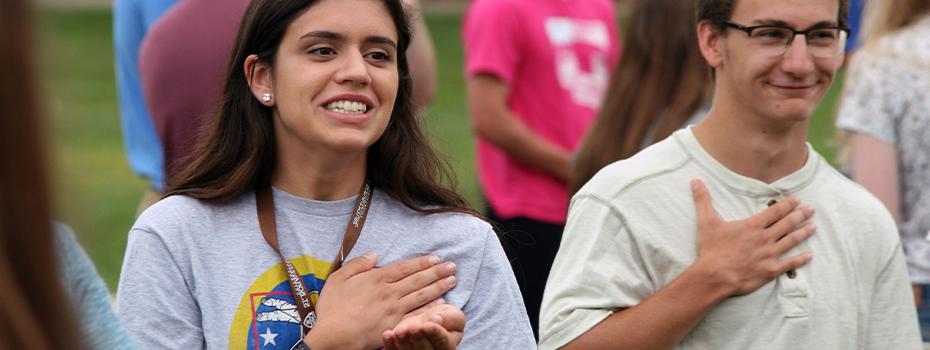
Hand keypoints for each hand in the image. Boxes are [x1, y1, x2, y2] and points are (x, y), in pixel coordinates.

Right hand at [305, 252, 457, 348]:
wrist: (333, 336)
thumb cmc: (332, 308)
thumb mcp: (338, 279)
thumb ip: (357, 264)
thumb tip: (374, 254)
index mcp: (376, 278)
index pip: (404, 267)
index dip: (421, 262)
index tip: (435, 258)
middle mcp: (389, 292)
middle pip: (418, 279)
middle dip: (437, 272)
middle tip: (452, 266)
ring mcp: (394, 310)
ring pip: (421, 295)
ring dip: (439, 287)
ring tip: (453, 280)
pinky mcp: (395, 325)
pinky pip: (417, 315)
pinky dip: (430, 308)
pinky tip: (441, 304)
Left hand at [382, 304, 465, 349]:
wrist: (427, 319)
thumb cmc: (443, 317)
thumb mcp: (452, 314)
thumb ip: (449, 318)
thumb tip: (437, 319)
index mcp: (447, 346)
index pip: (442, 342)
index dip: (435, 333)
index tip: (428, 324)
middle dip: (418, 338)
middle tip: (413, 327)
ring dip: (403, 342)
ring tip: (399, 330)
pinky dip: (390, 345)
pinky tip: (387, 334)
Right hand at [690, 179, 815, 295]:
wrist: (715, 275)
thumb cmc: (711, 249)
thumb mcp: (705, 222)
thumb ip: (702, 200)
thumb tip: (695, 181)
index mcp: (752, 226)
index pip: (774, 211)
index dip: (787, 204)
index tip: (797, 199)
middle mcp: (765, 238)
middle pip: (787, 224)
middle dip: (800, 215)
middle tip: (811, 209)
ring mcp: (769, 254)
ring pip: (791, 241)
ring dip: (803, 233)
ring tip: (813, 227)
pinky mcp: (770, 270)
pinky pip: (789, 264)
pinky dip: (800, 259)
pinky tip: (809, 255)